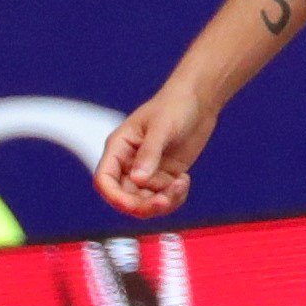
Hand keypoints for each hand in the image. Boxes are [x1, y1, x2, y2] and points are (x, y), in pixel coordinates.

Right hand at [94, 78, 217, 218]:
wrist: (200, 100)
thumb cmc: (176, 105)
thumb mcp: (162, 127)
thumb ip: (150, 153)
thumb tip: (137, 180)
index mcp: (119, 147)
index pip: (105, 180)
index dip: (114, 197)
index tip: (133, 205)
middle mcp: (129, 163)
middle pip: (125, 198)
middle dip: (144, 205)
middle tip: (165, 201)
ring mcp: (147, 172)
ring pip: (145, 203)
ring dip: (163, 202)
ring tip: (181, 184)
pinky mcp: (164, 176)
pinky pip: (163, 199)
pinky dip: (174, 198)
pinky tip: (184, 181)